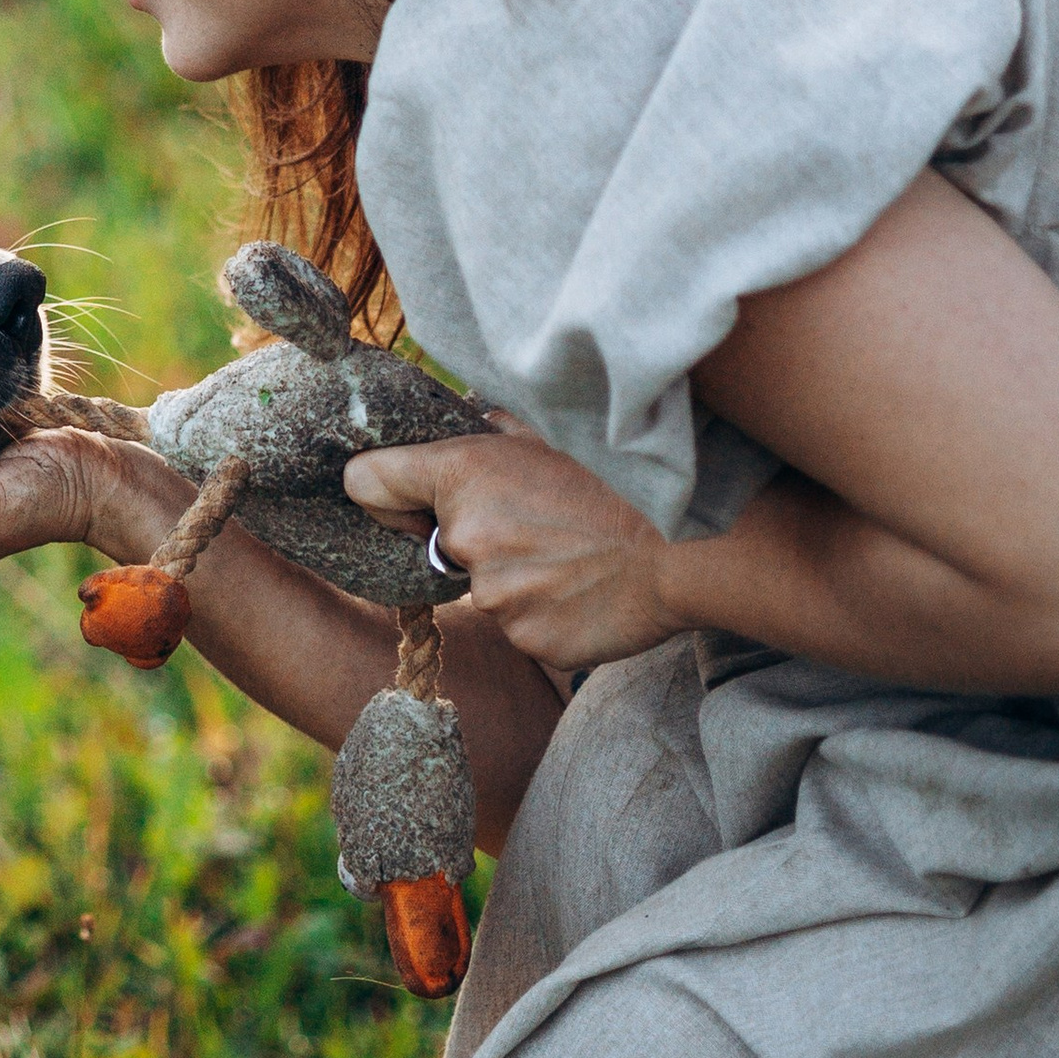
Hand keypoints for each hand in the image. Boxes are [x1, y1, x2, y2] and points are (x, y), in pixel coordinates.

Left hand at [341, 420, 680, 672]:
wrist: (688, 550)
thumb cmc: (625, 480)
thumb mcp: (558, 433)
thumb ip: (500, 430)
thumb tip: (474, 417)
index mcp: (464, 473)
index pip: (370, 481)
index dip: (381, 493)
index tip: (402, 503)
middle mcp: (465, 537)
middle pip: (442, 544)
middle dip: (479, 539)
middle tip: (544, 527)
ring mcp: (494, 596)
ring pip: (486, 589)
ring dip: (519, 579)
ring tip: (576, 558)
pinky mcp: (524, 639)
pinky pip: (519, 626)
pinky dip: (545, 612)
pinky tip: (586, 590)